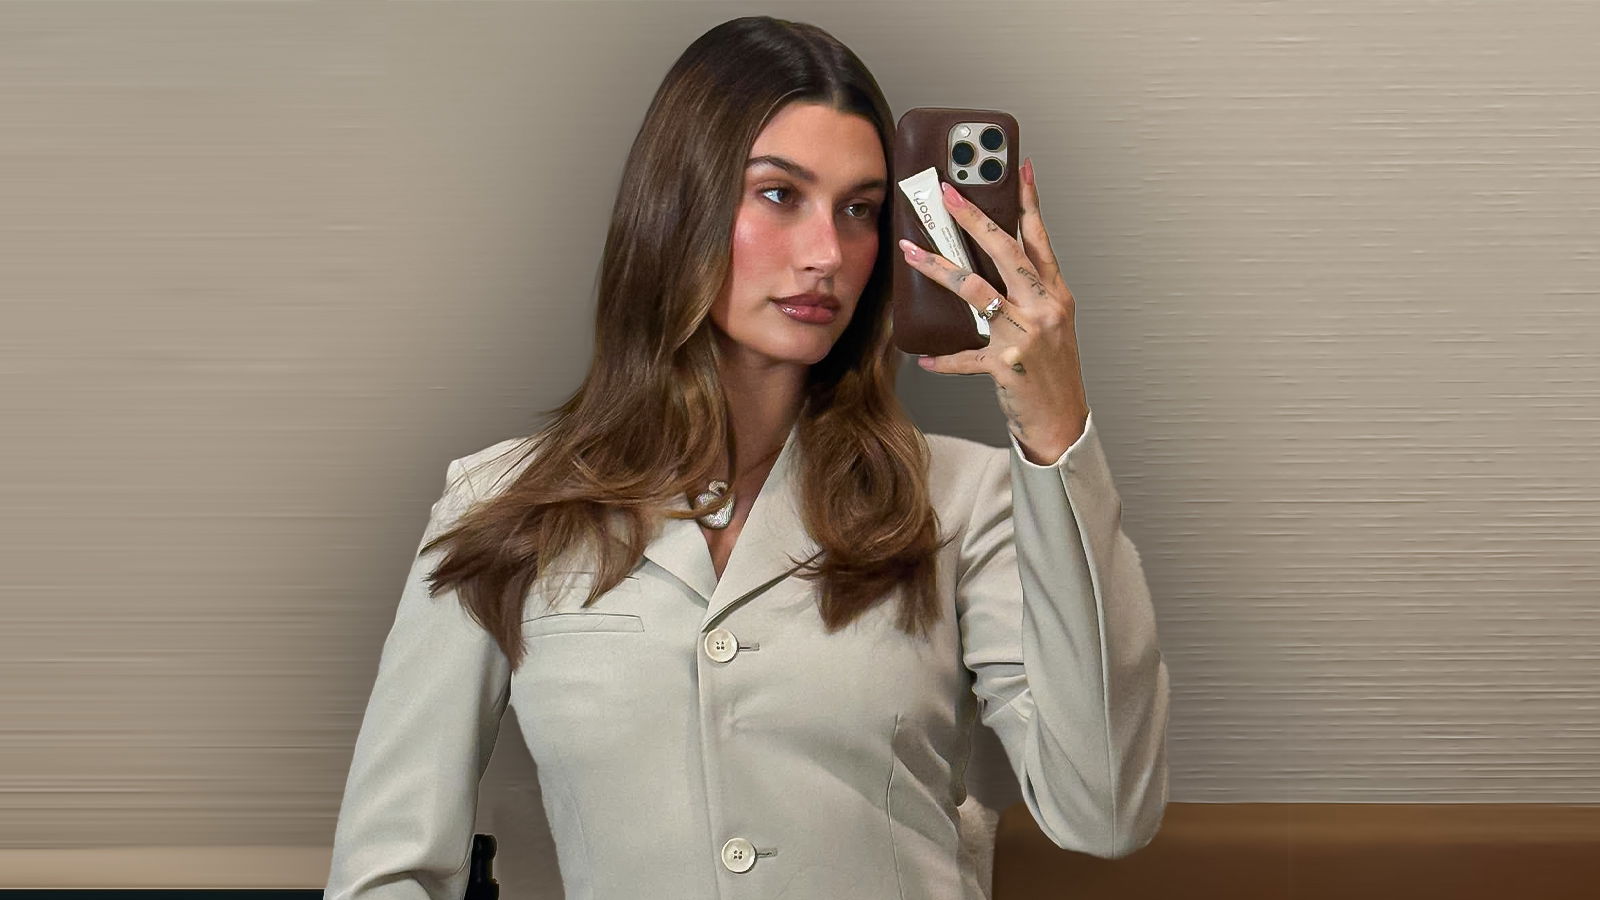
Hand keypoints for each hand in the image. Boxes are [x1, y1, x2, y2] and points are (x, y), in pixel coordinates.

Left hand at [897, 157, 1090, 464]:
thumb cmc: (1052, 371)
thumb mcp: (1051, 325)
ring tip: (910, 253)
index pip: (1040, 238)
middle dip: (974, 219)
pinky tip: (923, 357)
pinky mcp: (1006, 364)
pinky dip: (942, 358)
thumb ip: (1026, 294)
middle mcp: (1044, 309)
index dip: (1029, 201)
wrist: (1061, 421)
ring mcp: (1026, 335)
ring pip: (976, 291)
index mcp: (1055, 295)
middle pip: (1006, 252)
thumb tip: (991, 267)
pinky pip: (964, 355)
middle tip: (947, 195)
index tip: (1018, 167)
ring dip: (937, 270)